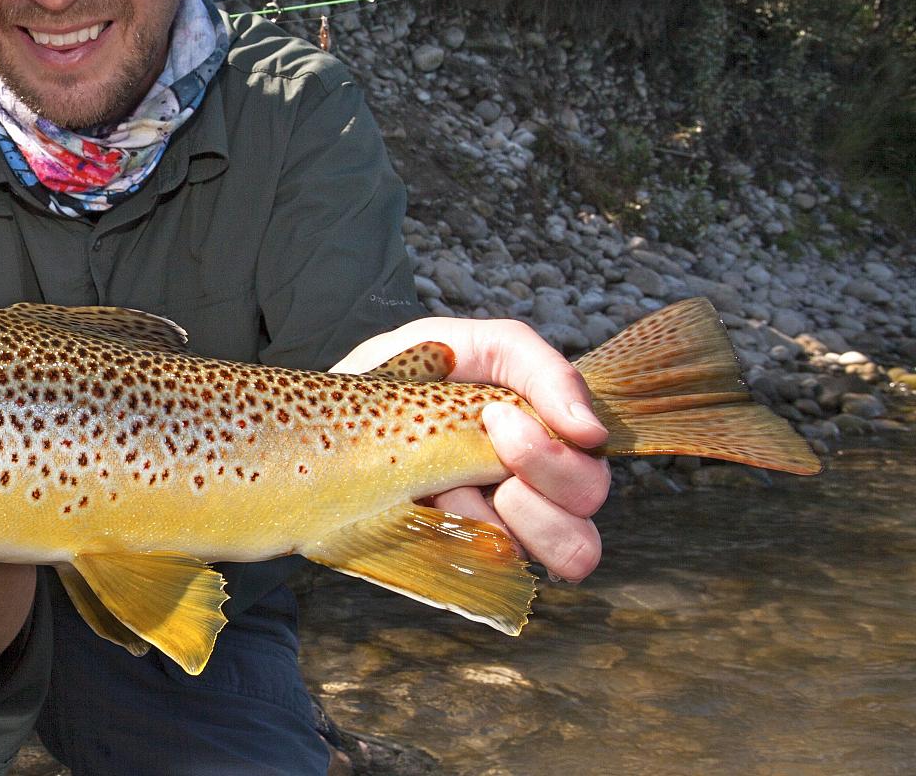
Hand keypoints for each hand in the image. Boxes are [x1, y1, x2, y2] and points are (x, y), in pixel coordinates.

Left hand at [331, 317, 610, 581]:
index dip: (560, 446)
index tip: (498, 416)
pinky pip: (500, 572)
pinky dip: (465, 542)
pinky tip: (427, 514)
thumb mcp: (458, 343)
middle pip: (591, 497)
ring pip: (572, 549)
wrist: (317, 426)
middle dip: (540, 467)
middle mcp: (541, 481)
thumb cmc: (396, 376)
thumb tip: (592, 431)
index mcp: (545, 428)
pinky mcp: (472, 559)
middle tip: (477, 436)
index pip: (598, 452)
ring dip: (512, 517)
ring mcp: (510, 526)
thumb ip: (535, 366)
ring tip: (451, 486)